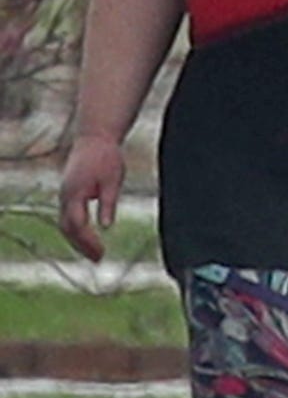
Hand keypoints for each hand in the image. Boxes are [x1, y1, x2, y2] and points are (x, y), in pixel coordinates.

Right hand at [57, 136, 122, 261]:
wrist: (94, 138)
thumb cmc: (106, 158)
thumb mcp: (112, 181)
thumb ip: (108, 203)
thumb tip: (106, 226)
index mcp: (75, 193)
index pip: (77, 225)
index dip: (88, 241)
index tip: (102, 253)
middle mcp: (65, 196)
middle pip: (67, 228)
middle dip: (82, 245)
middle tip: (99, 259)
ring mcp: (64, 194)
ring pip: (65, 224)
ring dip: (78, 240)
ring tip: (95, 254)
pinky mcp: (69, 193)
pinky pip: (68, 217)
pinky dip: (76, 230)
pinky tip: (89, 238)